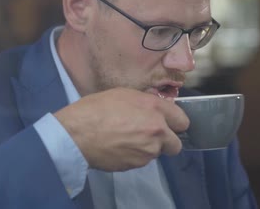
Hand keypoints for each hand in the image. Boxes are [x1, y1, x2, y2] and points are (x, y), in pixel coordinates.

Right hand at [53, 87, 189, 171]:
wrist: (77, 134)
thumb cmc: (95, 108)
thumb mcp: (123, 94)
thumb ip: (145, 104)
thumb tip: (154, 111)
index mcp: (154, 108)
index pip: (182, 120)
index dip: (174, 123)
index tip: (167, 123)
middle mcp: (157, 130)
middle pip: (176, 144)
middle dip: (167, 141)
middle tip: (150, 136)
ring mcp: (148, 150)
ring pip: (157, 153)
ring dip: (148, 148)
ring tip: (127, 140)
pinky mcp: (137, 164)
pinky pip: (142, 160)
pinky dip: (134, 155)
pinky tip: (119, 147)